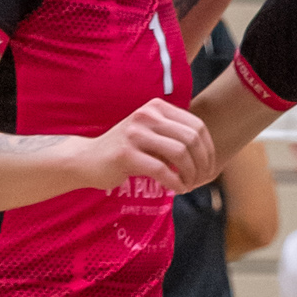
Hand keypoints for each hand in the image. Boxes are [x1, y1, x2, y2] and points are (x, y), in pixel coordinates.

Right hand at [79, 99, 217, 194]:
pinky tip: (177, 189)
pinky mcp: (126, 154)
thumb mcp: (152, 135)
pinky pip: (162, 170)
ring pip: (180, 153)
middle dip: (202, 163)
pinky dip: (175, 182)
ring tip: (188, 185)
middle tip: (200, 179)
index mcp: (157, 107)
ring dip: (190, 174)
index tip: (209, 167)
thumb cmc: (127, 150)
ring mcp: (135, 133)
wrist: (88, 159)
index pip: (197, 126)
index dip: (209, 149)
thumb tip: (208, 156)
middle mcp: (147, 115)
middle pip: (191, 139)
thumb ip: (176, 137)